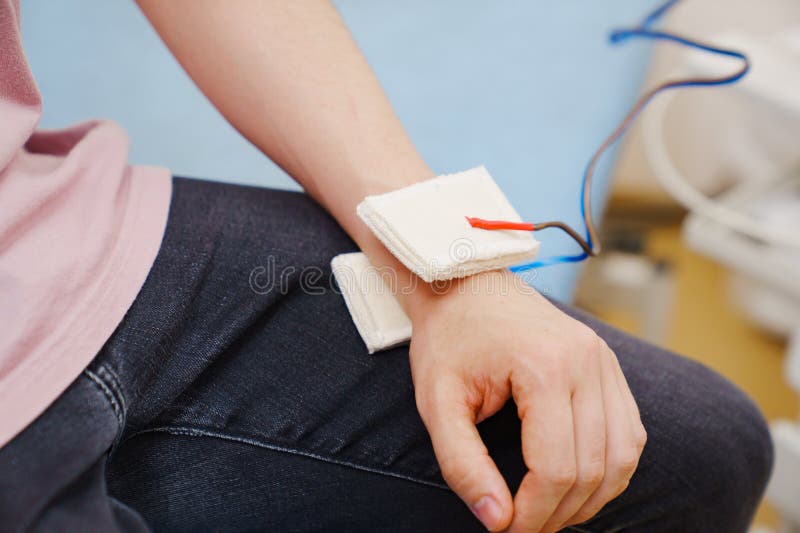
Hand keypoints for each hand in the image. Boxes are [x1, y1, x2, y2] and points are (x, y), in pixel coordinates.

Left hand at [407, 270, 646, 531]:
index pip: (555, 467)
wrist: (466, 283)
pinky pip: (630, 431)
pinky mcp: (609, 364)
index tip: (506, 529)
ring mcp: (605, 360)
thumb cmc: (448, 340)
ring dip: (592, 497)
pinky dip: (611, 467)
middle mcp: (587, 362)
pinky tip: (579, 482)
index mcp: (545, 367)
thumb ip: (462, 464)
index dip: (534, 514)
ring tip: (551, 513)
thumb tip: (497, 521)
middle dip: (559, 513)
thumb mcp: (437, 401)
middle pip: (593, 468)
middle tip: (524, 527)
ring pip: (623, 456)